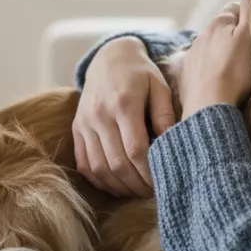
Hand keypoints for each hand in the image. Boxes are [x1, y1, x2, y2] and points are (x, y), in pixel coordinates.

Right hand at [73, 37, 176, 196]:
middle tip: (153, 193)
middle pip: (117, 163)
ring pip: (99, 168)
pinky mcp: (77, 129)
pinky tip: (117, 184)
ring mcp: (85, 123)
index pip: (136, 149)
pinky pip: (84, 164)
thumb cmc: (141, 73)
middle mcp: (100, 115)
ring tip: (138, 191)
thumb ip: (165, 113)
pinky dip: (100, 180)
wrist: (109, 58)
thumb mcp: (159, 85)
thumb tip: (173, 143)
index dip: (150, 172)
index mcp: (124, 103)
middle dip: (137, 184)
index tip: (164, 183)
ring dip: (119, 186)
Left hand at [177, 0, 250, 119]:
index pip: (235, 10)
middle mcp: (200, 34)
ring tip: (231, 73)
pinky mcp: (184, 75)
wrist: (209, 105)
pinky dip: (207, 71)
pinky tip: (215, 83)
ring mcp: (190, 55)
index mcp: (218, 23)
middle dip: (231, 38)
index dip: (247, 21)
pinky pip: (198, 67)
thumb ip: (250, 9)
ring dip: (219, 55)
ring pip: (209, 48)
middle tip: (246, 57)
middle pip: (221, 30)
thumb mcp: (250, 36)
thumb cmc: (236, 71)